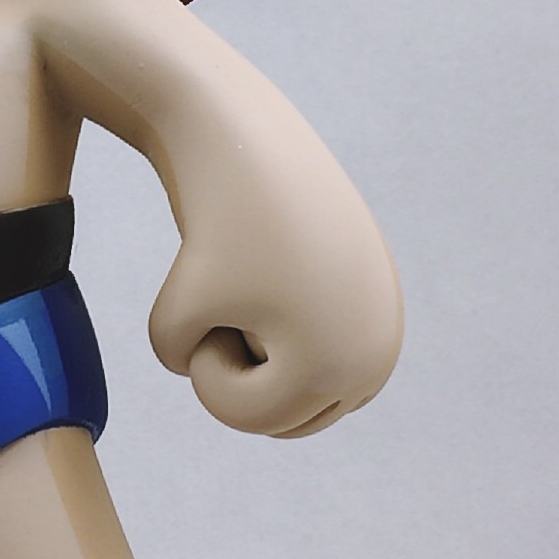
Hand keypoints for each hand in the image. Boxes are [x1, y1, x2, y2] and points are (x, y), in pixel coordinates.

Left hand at [148, 242, 402, 439]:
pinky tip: (281, 281)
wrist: (251, 142)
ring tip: (254, 298)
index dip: (206, 371)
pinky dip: (292, 332)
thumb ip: (191, 379)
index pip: (251, 416)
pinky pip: (326, 353)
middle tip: (224, 306)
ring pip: (310, 390)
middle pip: (289, 413)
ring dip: (269, 360)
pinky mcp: (383, 298)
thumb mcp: (170, 327)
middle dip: (243, 375)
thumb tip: (248, 379)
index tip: (203, 313)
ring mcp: (387, 326)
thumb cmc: (209, 234)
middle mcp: (379, 355)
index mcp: (342, 367)